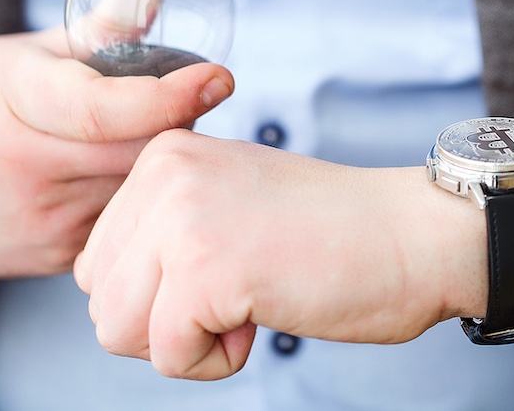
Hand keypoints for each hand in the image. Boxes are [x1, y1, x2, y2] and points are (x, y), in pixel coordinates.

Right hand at [0, 28, 233, 290]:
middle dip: (176, 122)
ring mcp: (41, 220)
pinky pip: (126, 222)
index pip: (104, 109)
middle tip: (184, 99)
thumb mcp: (17, 55)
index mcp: (11, 99)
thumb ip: (97, 24)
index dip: (170, 96)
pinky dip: (138, 195)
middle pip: (137, 150)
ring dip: (159, 158)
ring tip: (146, 132)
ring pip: (138, 189)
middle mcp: (23, 166)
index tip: (218, 77)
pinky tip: (120, 174)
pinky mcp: (57, 258)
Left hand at [74, 130, 513, 380]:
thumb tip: (106, 289)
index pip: (100, 257)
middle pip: (101, 296)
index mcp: (163, 152)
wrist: (413, 234)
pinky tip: (265, 316)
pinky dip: (217, 361)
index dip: (160, 291)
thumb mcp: (228, 199)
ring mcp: (180, 217)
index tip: (230, 266)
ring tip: (249, 301)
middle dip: (163, 319)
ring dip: (184, 340)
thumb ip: (166, 224)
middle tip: (240, 289)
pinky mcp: (203, 269)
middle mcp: (162, 173)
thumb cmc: (333, 232)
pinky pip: (167, 355)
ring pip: (117, 328)